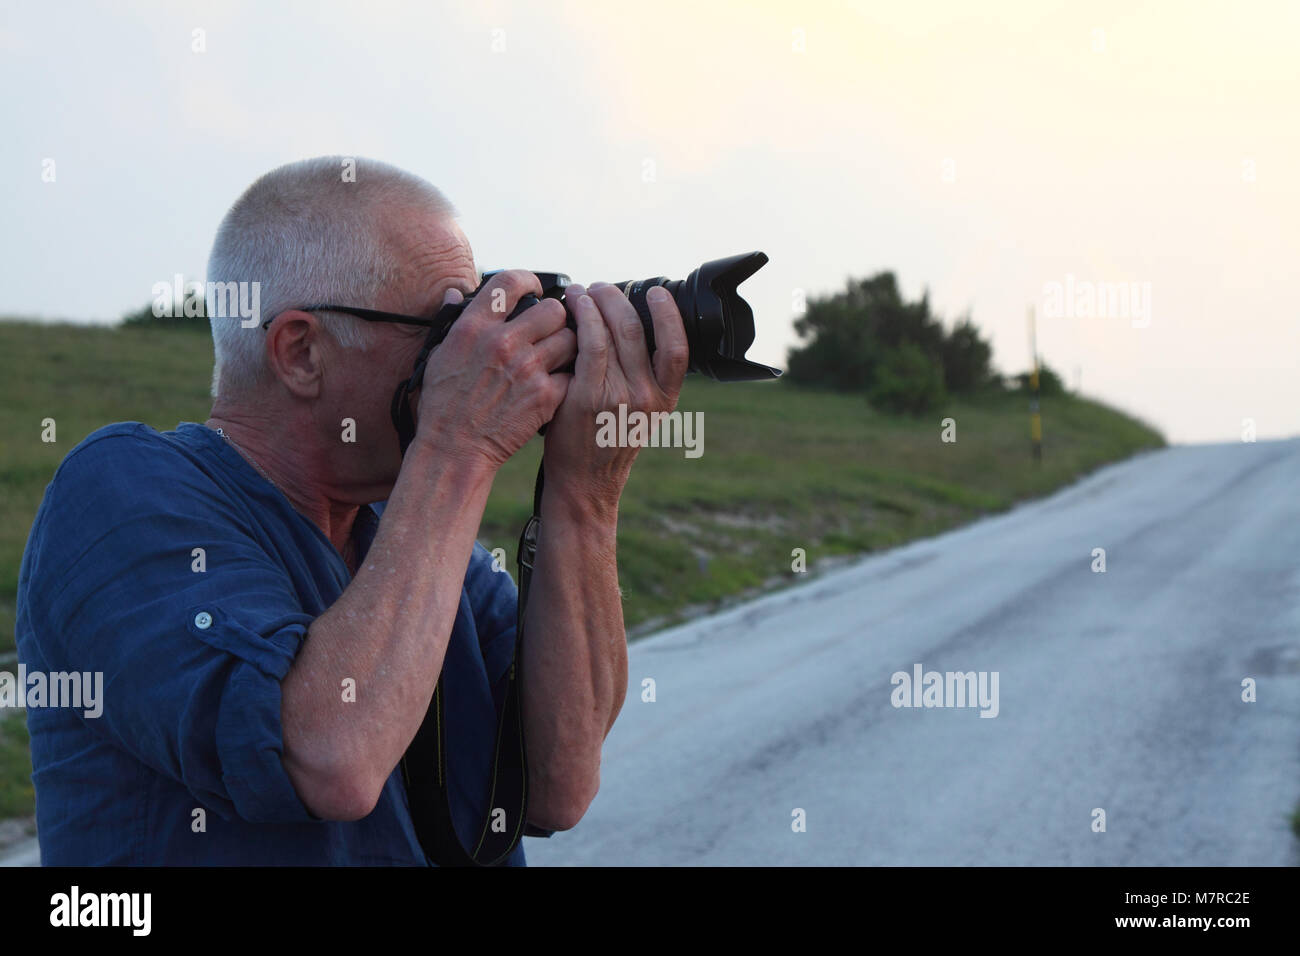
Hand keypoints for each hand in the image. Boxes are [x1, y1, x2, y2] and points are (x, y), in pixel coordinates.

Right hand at [411, 270, 576, 469]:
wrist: (454, 449)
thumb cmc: (443, 405)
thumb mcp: (437, 356)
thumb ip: (451, 321)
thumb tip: (454, 292)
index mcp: (474, 327)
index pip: (510, 282)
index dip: (529, 280)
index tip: (535, 288)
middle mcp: (502, 343)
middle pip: (554, 309)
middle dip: (556, 319)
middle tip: (551, 331)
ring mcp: (527, 369)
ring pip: (570, 340)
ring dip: (567, 348)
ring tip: (556, 360)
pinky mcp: (545, 396)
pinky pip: (572, 374)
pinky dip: (568, 380)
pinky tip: (556, 386)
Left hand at [540, 281, 689, 511]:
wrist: (584, 483)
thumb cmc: (606, 443)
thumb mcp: (640, 413)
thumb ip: (642, 377)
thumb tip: (629, 329)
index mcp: (665, 398)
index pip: (677, 348)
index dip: (669, 314)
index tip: (656, 293)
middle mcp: (646, 397)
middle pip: (637, 330)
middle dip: (617, 298)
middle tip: (601, 286)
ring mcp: (617, 397)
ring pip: (612, 332)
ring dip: (595, 303)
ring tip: (582, 292)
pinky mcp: (586, 398)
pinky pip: (588, 346)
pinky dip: (582, 319)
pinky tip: (573, 309)